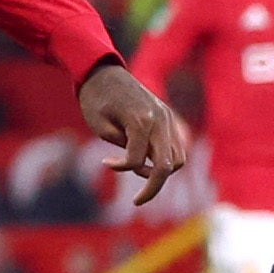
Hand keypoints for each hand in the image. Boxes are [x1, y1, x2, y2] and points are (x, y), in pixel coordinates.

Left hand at [79, 61, 194, 205]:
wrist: (103, 70)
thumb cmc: (95, 98)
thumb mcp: (99, 125)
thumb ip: (123, 147)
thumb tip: (142, 166)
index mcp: (140, 120)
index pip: (137, 160)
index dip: (120, 167)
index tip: (105, 161)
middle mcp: (160, 120)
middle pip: (167, 166)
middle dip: (153, 188)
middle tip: (137, 202)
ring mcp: (167, 118)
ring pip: (177, 159)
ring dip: (161, 173)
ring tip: (139, 175)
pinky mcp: (168, 117)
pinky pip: (176, 147)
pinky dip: (166, 160)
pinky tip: (146, 162)